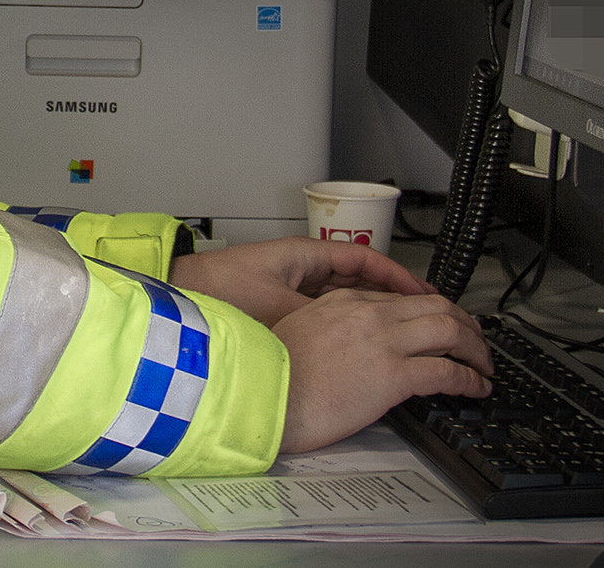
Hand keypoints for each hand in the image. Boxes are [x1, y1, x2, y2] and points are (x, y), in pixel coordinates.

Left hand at [169, 237, 435, 327]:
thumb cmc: (218, 288)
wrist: (179, 293)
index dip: (397, 276)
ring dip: (368, 314)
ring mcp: (291, 288)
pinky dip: (343, 327)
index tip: (423, 293)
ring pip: (342, 299)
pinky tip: (356, 347)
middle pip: (358, 280)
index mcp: (304, 256)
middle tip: (422, 316)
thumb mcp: (277, 306)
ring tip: (399, 334)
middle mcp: (300, 269)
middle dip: (390, 298)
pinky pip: (324, 315)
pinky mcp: (279, 309)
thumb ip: (317, 321)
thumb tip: (353, 339)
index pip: (364, 260)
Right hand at [272, 289, 492, 452]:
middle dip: (465, 322)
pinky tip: (477, 387)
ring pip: (450, 330)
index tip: (441, 325)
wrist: (261, 394)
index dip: (430, 311)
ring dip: (475, 346)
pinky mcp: (394, 375)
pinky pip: (448, 371)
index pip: (402, 299)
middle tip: (476, 340)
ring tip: (484, 363)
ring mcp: (384, 342)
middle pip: (436, 306)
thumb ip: (329, 329)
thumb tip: (345, 346)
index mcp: (345, 301)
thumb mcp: (299, 333)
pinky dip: (470, 378)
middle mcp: (369, 314)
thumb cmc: (270, 374)